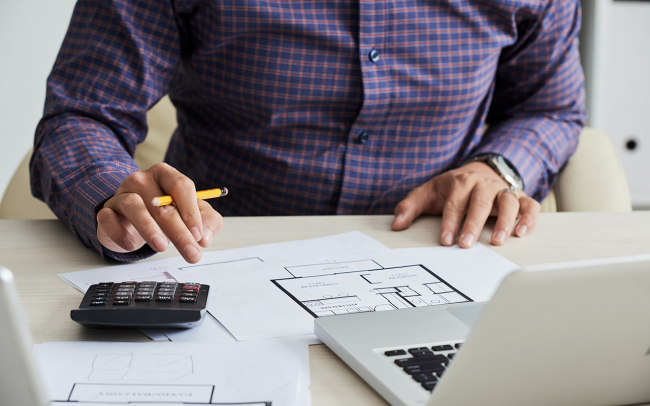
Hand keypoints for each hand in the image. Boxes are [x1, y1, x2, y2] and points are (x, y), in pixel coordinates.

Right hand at [96, 163, 222, 262]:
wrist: (131, 220)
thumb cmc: (165, 214)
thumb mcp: (192, 216)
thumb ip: (207, 222)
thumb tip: (205, 238)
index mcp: (166, 175)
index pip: (181, 185)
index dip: (191, 211)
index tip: (198, 236)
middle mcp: (142, 180)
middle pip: (161, 204)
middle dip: (179, 232)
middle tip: (191, 253)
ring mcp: (122, 194)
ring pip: (134, 206)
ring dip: (149, 228)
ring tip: (162, 246)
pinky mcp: (106, 211)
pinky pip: (109, 219)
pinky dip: (119, 232)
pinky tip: (131, 244)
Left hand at [391, 162, 539, 246]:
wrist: (478, 170)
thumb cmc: (451, 188)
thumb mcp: (428, 192)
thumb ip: (410, 207)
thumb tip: (396, 224)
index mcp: (460, 182)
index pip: (454, 202)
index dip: (449, 222)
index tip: (445, 240)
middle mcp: (483, 184)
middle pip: (480, 202)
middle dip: (473, 224)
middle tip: (467, 245)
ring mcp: (502, 190)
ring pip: (508, 202)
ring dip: (505, 221)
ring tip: (498, 241)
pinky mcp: (520, 196)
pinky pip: (529, 205)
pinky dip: (528, 217)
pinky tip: (521, 232)